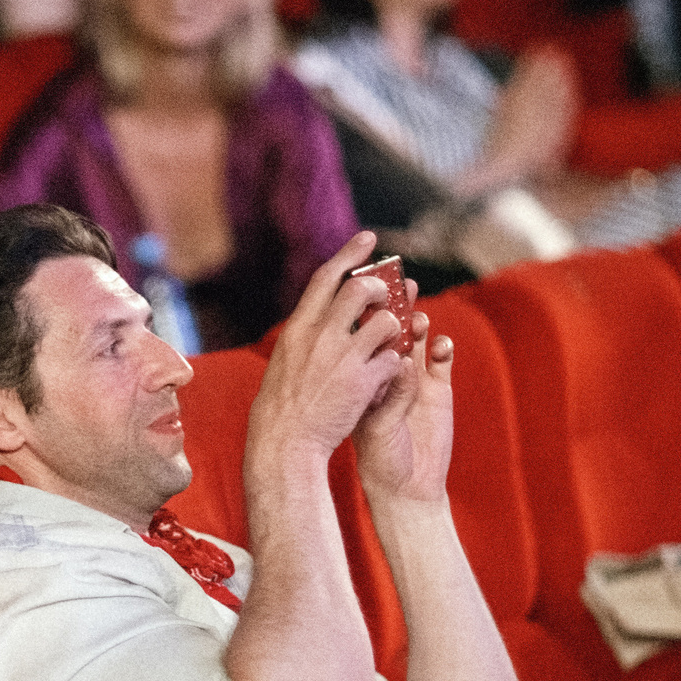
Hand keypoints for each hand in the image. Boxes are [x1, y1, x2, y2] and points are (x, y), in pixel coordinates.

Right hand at [247, 230, 414, 467]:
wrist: (285, 442)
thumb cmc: (284, 405)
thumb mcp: (286, 359)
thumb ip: (307, 334)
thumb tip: (324, 313)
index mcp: (299, 328)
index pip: (326, 278)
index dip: (350, 254)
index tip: (369, 239)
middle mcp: (321, 336)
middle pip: (361, 290)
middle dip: (380, 289)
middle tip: (387, 296)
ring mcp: (343, 358)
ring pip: (386, 323)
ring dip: (394, 329)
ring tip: (389, 342)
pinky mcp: (363, 383)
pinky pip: (394, 359)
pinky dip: (396, 364)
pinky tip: (389, 374)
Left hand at [354, 296, 456, 506]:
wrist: (406, 486)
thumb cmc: (380, 457)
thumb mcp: (376, 424)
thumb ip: (390, 395)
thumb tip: (401, 364)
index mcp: (362, 376)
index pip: (365, 336)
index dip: (369, 313)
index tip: (371, 292)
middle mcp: (387, 372)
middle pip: (392, 330)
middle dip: (397, 308)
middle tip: (403, 288)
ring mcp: (414, 378)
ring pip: (417, 340)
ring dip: (419, 325)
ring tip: (420, 318)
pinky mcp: (438, 389)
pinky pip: (442, 360)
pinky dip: (443, 348)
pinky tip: (444, 345)